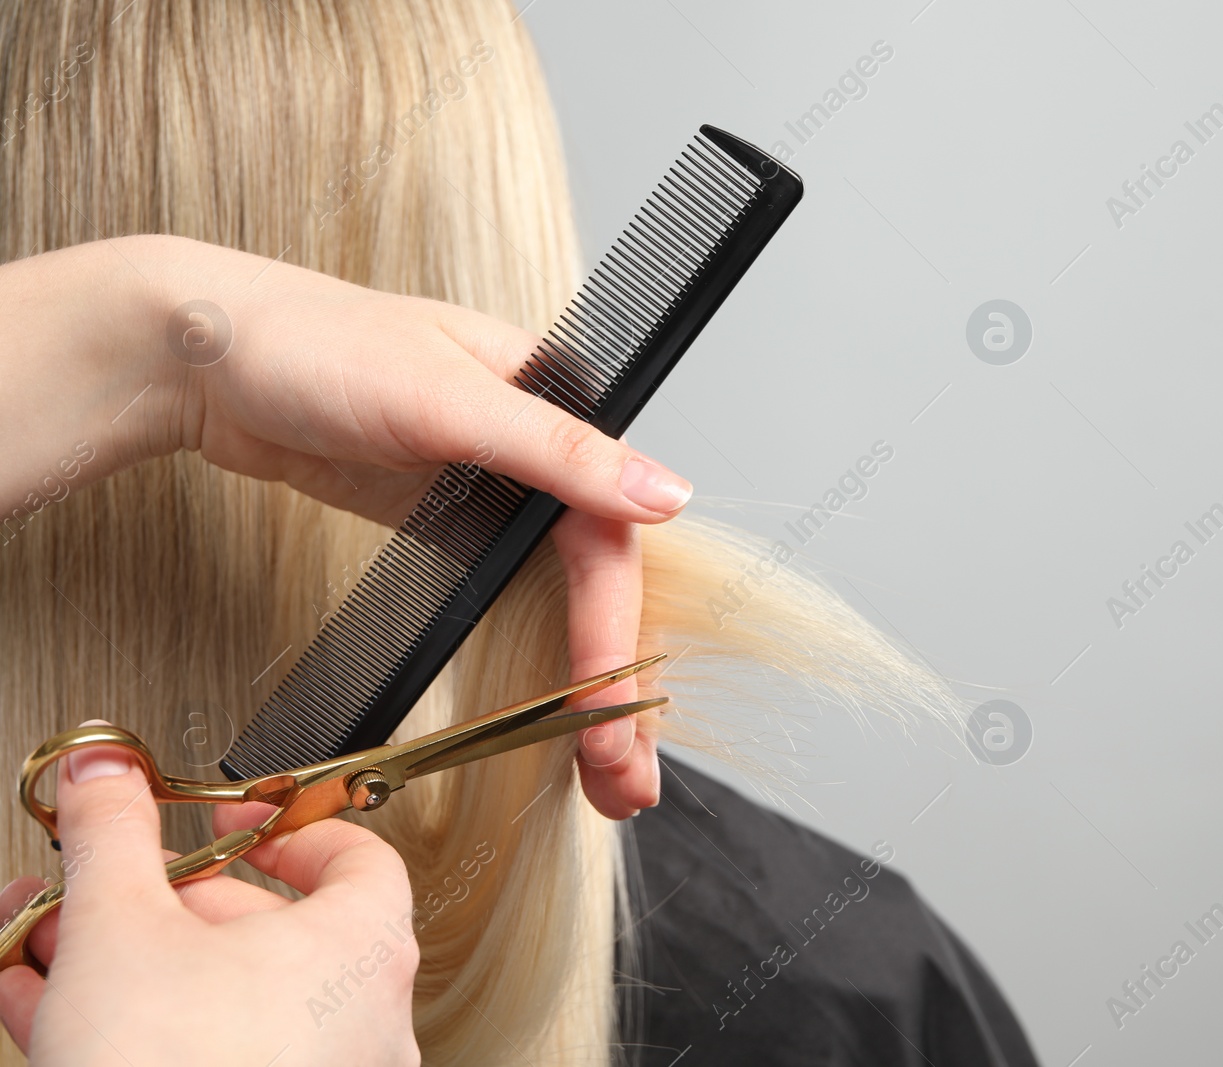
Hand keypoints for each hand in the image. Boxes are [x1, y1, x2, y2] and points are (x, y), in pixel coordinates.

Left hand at [0, 236, 685, 814]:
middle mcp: (536, 454)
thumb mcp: (445, 396)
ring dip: (584, 686)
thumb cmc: (312, 344)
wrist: (199, 348)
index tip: (611, 716)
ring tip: (598, 772)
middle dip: (616, 688)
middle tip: (621, 781)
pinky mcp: (449, 518)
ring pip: (562, 602)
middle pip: (599, 586)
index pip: (609, 543)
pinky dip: (535, 659)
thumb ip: (560, 451)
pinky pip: (509, 600)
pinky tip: (547, 710)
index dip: (616, 636)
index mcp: (555, 408)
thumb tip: (667, 494)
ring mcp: (492, 490)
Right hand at [0, 725, 420, 1065]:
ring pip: (215, 994)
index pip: (354, 854)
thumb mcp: (122, 927)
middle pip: (260, 925)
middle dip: (152, 899)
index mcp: (362, 947)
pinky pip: (199, 1050)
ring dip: (123, 959)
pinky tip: (47, 1008)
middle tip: (93, 883)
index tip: (226, 816)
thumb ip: (113, 836)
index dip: (283, 823)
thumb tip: (104, 777)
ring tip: (45, 942)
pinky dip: (130, 1023)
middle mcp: (360, 1017)